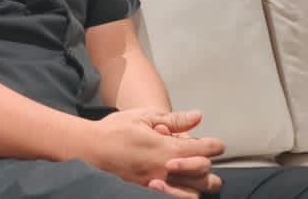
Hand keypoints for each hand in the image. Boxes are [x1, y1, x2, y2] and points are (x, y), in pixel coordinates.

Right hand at [76, 109, 224, 189]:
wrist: (90, 148)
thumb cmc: (115, 130)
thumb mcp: (145, 117)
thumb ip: (174, 120)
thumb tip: (198, 117)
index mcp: (166, 149)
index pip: (203, 151)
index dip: (215, 146)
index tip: (218, 144)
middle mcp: (164, 170)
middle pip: (203, 174)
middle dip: (209, 165)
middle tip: (207, 157)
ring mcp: (156, 184)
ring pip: (192, 193)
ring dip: (200, 184)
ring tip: (202, 176)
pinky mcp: (148, 191)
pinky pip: (174, 198)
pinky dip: (183, 194)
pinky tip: (183, 187)